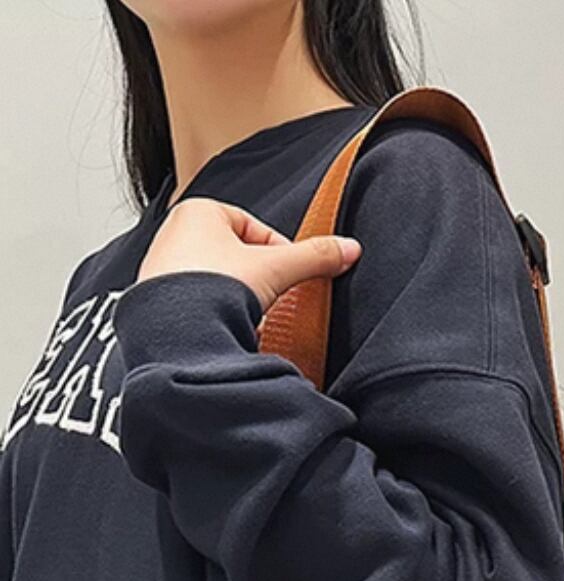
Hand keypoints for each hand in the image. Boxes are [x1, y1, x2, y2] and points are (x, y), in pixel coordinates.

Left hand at [137, 199, 360, 314]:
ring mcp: (162, 266)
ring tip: (245, 314)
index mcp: (198, 210)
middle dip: (259, 278)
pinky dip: (218, 313)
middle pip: (238, 254)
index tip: (289, 274)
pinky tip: (225, 325)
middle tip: (271, 296)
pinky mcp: (159, 298)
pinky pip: (200, 302)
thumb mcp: (278, 267)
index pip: (256, 227)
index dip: (280, 252)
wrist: (177, 330)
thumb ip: (316, 256)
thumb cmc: (212, 288)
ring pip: (220, 280)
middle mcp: (174, 232)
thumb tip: (349, 249)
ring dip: (240, 297)